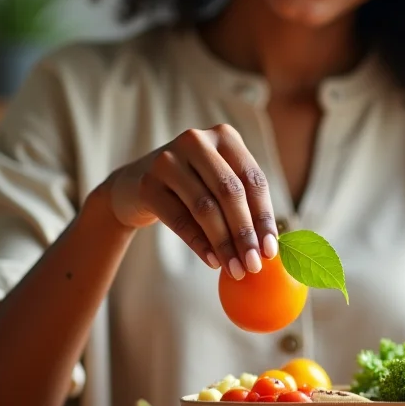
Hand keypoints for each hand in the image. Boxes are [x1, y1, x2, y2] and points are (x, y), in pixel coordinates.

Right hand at [106, 124, 279, 278]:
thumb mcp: (218, 184)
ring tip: (235, 269)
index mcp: (224, 136)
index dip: (264, 216)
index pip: (253, 179)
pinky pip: (179, 219)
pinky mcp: (147, 183)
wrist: (133, 187)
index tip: (271, 250)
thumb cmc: (189, 188)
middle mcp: (196, 141)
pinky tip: (212, 261)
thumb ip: (243, 205)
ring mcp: (168, 159)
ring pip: (205, 207)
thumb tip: (269, 248)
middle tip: (254, 265)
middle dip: (245, 233)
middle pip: (230, 192)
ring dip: (224, 244)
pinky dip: (199, 243)